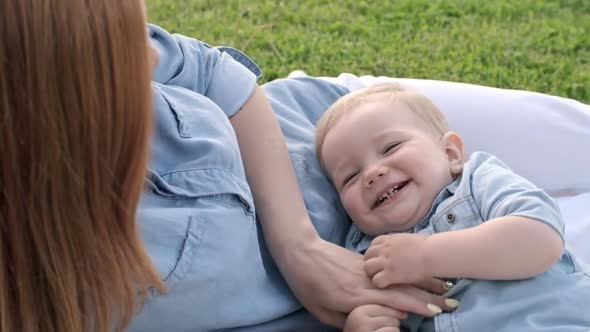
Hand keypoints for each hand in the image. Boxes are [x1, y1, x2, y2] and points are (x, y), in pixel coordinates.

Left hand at [279, 238, 451, 327]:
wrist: (300, 252)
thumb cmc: (308, 285)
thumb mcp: (323, 312)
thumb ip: (348, 320)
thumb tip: (371, 325)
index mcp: (356, 296)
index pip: (393, 302)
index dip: (416, 307)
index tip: (435, 312)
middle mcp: (365, 281)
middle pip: (402, 289)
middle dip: (428, 296)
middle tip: (450, 302)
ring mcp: (365, 269)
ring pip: (399, 277)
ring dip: (422, 283)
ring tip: (443, 287)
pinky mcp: (362, 260)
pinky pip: (389, 269)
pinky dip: (406, 274)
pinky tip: (418, 278)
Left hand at [364, 233, 430, 287]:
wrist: (432, 254)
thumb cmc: (428, 246)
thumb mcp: (409, 238)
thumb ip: (400, 242)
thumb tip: (401, 244)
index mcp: (389, 239)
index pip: (373, 244)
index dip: (376, 252)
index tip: (382, 258)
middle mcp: (384, 249)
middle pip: (367, 255)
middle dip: (371, 262)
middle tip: (380, 270)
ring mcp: (386, 262)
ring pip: (368, 268)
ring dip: (373, 273)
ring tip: (382, 278)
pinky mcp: (390, 274)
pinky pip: (376, 280)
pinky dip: (380, 283)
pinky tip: (387, 284)